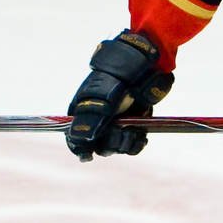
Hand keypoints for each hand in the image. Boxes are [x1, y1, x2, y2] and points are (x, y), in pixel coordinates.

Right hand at [65, 30, 173, 160]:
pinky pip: (132, 143)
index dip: (80, 148)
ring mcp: (116, 122)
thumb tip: (82, 139)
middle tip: (121, 134)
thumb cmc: (121, 77)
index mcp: (83, 111)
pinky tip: (141, 136)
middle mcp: (98, 119)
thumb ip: (92, 119)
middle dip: (110, 144)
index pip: (75, 137)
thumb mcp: (104, 98)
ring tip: (135, 133)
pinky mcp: (133, 124)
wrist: (147, 66)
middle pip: (99, 145)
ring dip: (126, 144)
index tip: (88, 156)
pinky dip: (136, 142)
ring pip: (117, 146)